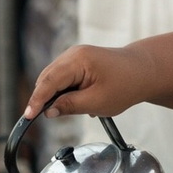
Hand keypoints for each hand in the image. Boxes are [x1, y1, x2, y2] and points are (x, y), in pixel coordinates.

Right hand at [24, 44, 148, 120]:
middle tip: (44, 118)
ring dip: (55, 96)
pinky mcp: (78, 62)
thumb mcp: (97, 102)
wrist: (143, 71)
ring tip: (73, 108)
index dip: (37, 100)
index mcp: (78, 61)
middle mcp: (73, 54)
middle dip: (44, 98)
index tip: (28, 116)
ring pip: (53, 79)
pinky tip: (79, 101)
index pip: (49, 82)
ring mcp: (74, 56)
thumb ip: (70, 106)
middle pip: (47, 78)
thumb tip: (48, 112)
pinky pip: (62, 78)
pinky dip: (64, 91)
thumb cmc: (126, 85)